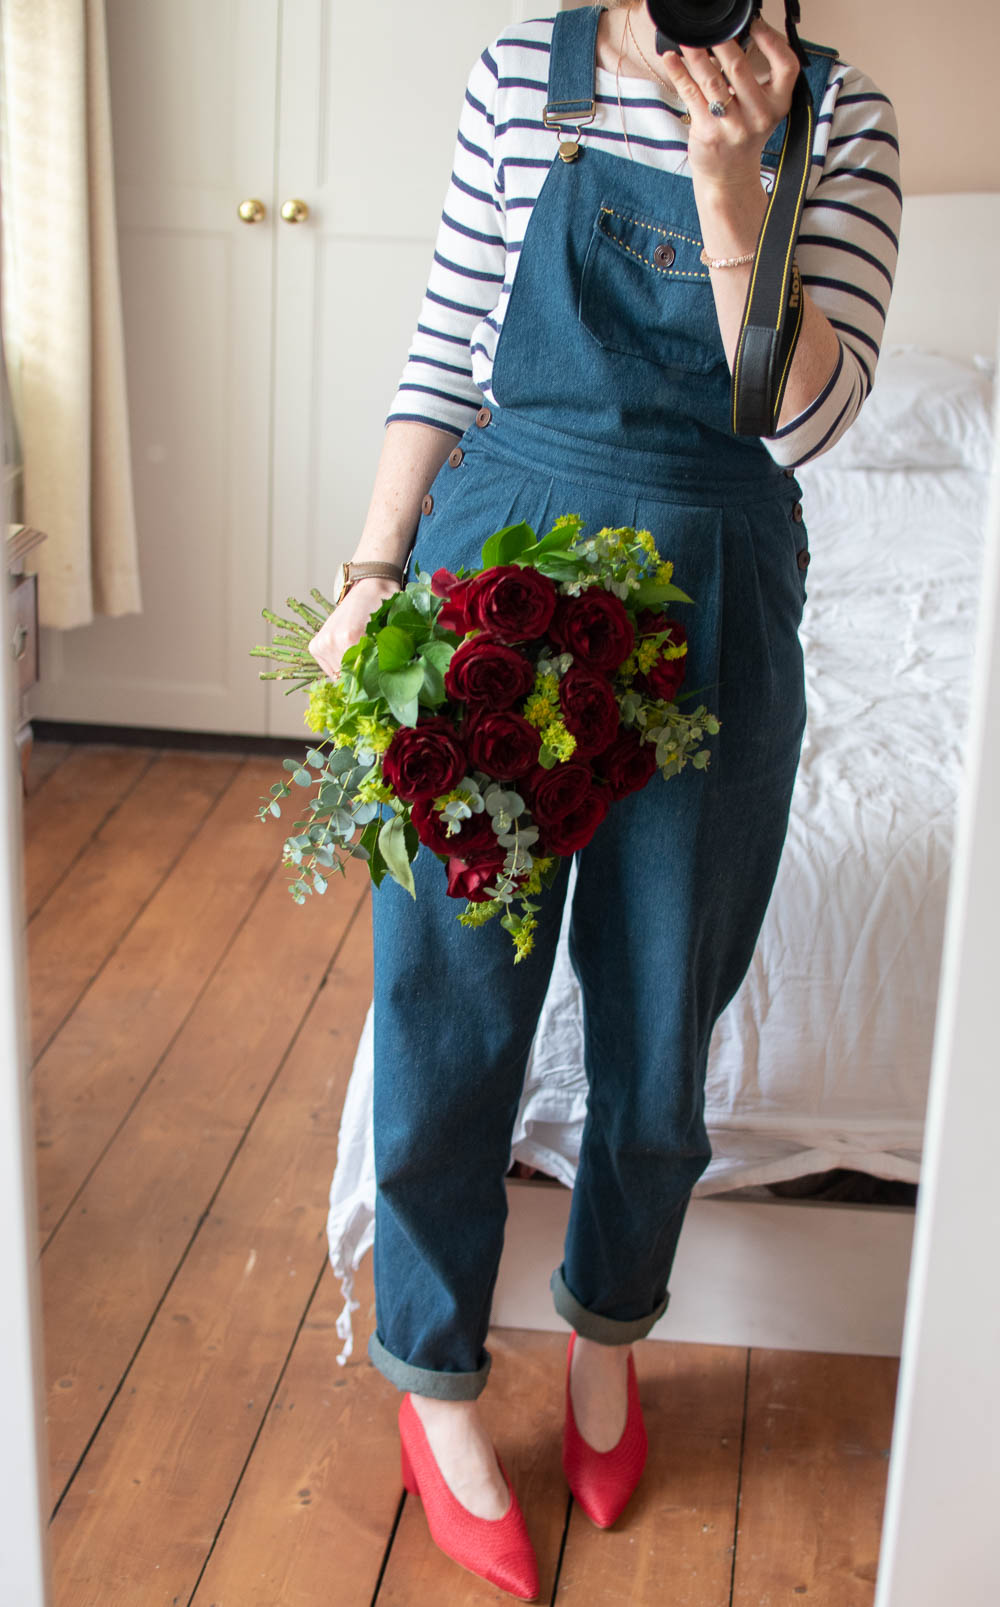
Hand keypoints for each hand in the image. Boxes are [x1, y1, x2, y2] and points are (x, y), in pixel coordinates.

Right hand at [307, 574, 401, 679]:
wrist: (369, 586)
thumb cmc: (385, 606)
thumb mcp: (393, 628)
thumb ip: (390, 653)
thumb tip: (394, 680)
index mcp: (350, 636)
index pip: (362, 676)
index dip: (374, 681)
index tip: (383, 680)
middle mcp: (332, 640)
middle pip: (350, 678)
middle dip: (363, 678)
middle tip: (376, 672)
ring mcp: (322, 643)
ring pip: (339, 676)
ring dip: (352, 673)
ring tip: (364, 660)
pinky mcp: (316, 646)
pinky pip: (330, 670)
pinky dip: (341, 668)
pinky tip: (351, 656)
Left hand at [663, 18, 799, 193]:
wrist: (729, 178)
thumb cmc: (744, 138)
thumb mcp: (762, 110)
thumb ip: (755, 80)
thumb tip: (734, 39)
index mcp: (777, 105)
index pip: (786, 66)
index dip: (771, 40)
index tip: (754, 24)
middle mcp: (758, 116)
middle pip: (739, 69)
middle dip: (722, 43)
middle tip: (710, 28)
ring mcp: (732, 126)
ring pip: (712, 80)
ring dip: (696, 55)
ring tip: (686, 38)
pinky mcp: (708, 133)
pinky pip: (691, 95)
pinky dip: (679, 74)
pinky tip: (671, 60)